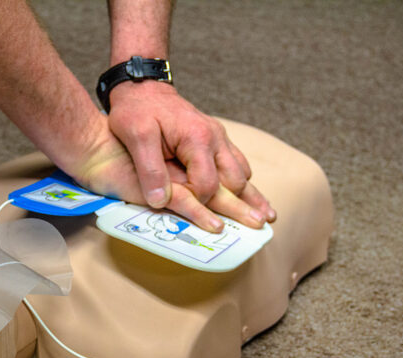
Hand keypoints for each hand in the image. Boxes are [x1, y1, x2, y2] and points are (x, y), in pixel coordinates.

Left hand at [106, 80, 275, 229]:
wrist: (142, 86)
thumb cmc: (136, 110)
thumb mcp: (136, 137)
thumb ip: (149, 169)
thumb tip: (159, 202)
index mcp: (198, 138)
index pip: (208, 183)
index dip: (200, 203)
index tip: (194, 215)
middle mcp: (215, 138)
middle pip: (235, 180)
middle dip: (244, 204)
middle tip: (259, 226)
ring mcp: (218, 137)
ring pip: (242, 171)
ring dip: (250, 194)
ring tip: (266, 216)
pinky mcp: (215, 138)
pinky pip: (236, 162)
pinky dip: (243, 181)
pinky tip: (248, 195)